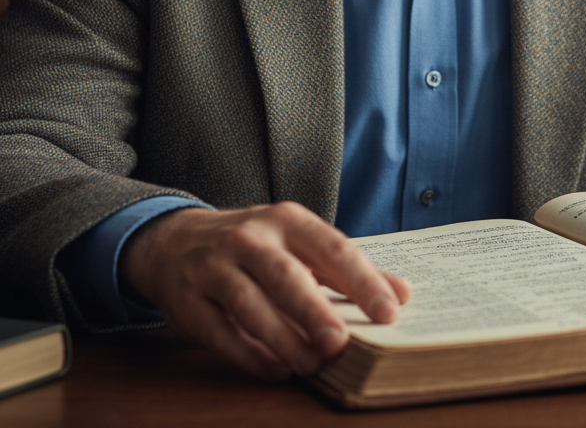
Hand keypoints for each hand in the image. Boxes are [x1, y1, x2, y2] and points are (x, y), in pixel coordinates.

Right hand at [120, 202, 412, 380]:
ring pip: (250, 304)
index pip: (332, 248)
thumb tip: (403, 293)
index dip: (362, 280)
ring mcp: (214, 267)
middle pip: (286, 275)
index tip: (390, 311)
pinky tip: (276, 370)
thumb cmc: (257, 247)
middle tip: (340, 343)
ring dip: (283, 338)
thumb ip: (349, 270)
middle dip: (314, 310)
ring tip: (311, 364)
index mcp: (288, 220)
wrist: (177, 240)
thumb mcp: (302, 245)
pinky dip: (250, 354)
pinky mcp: (187, 301)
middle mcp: (250, 238)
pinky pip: (220, 331)